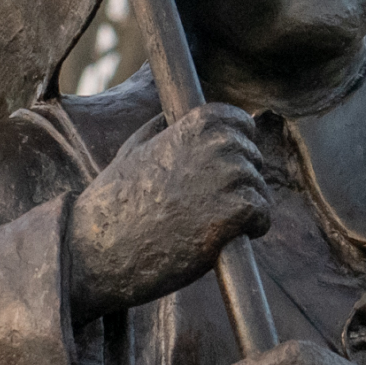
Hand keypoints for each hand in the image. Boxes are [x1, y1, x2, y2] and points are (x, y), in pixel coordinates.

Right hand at [63, 102, 271, 323]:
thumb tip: (170, 116)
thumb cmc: (114, 204)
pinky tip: (229, 238)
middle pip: (252, 158)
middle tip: (213, 206)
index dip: (239, 146)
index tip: (228, 166)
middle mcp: (215, 145)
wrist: (103, 248)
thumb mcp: (131, 151)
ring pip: (259, 188)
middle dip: (241, 181)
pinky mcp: (234, 212)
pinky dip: (254, 228)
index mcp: (194, 125)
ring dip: (246, 208)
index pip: (240, 122)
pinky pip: (262, 214)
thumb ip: (158, 130)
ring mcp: (226, 178)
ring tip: (214, 225)